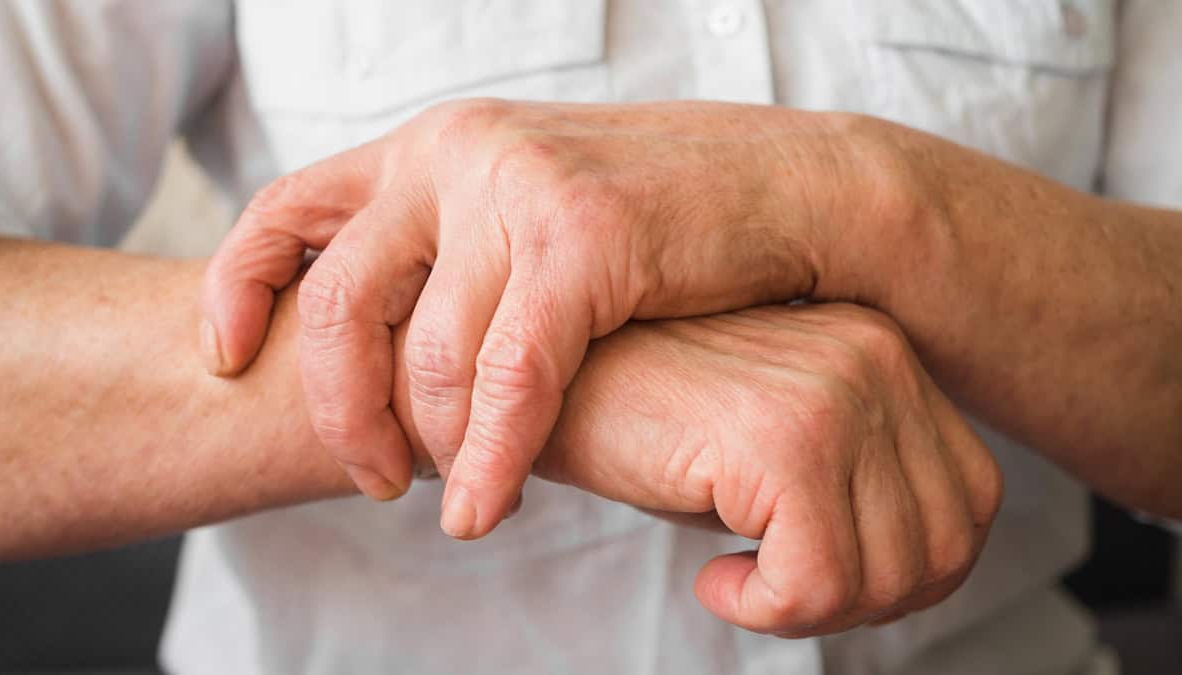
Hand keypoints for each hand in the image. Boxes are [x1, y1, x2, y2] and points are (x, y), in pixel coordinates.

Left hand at [199, 100, 915, 537]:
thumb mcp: (526, 209)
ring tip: (459, 498)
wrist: (790, 189)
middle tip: (375, 478)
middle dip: (341, 409)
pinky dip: (491, 459)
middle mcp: (461, 152)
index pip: (288, 208)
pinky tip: (489, 506)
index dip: (239, 288)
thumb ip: (450, 251)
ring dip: (432, 451)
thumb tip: (381, 335)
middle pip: (338, 302)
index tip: (226, 357)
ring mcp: (519, 190)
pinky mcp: (583, 241)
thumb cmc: (658, 219)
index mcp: (435, 144)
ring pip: (426, 358)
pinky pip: (509, 380)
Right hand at [422, 302, 998, 634]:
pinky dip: (767, 608)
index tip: (819, 578)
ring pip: (888, 575)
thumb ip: (856, 482)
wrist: (537, 379)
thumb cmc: (644, 422)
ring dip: (810, 609)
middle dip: (863, 603)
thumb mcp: (773, 445)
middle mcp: (873, 359)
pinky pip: (817, 582)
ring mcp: (833, 393)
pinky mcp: (781, 437)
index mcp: (882, 354)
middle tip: (776, 593)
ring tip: (741, 580)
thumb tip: (917, 572)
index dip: (909, 574)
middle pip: (944, 545)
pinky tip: (714, 576)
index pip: (970, 501)